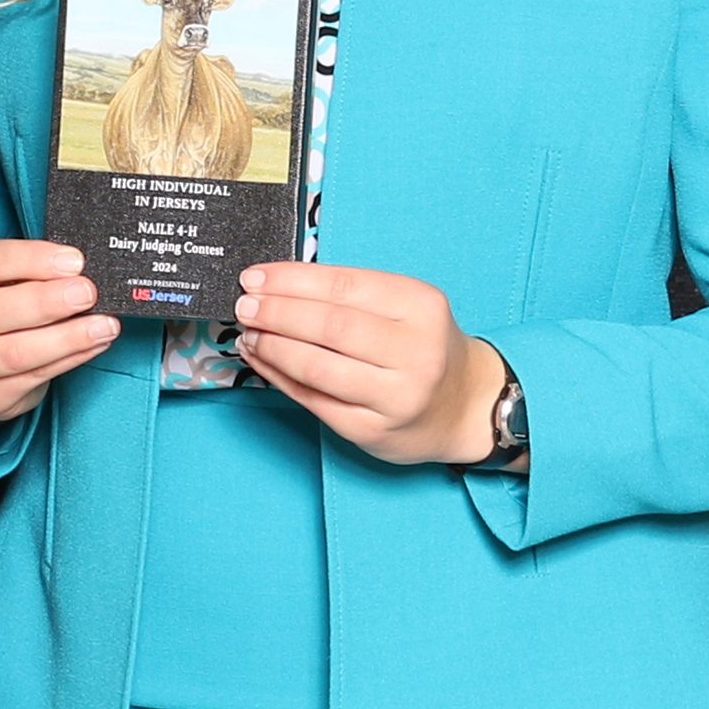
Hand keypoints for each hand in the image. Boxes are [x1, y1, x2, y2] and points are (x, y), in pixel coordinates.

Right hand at [0, 239, 119, 423]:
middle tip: (87, 293)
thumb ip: (29, 271)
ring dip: (65, 338)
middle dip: (47, 302)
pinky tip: (92, 346)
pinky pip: (30, 379)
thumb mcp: (0, 277)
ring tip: (102, 326)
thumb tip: (77, 270)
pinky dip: (68, 360)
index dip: (32, 260)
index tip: (73, 262)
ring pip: (13, 353)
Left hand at [233, 262, 507, 466]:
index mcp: (421, 307)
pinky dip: (279, 378)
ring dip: (273, 347)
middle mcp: (415, 352)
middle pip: (330, 326)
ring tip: (249, 333)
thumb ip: (350, 295)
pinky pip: (315, 401)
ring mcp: (397, 396)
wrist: (465, 406)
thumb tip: (276, 285)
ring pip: (318, 367)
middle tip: (244, 305)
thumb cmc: (424, 346)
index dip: (291, 280)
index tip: (255, 277)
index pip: (344, 286)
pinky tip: (261, 360)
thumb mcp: (406, 306)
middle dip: (276, 313)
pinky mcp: (374, 431)